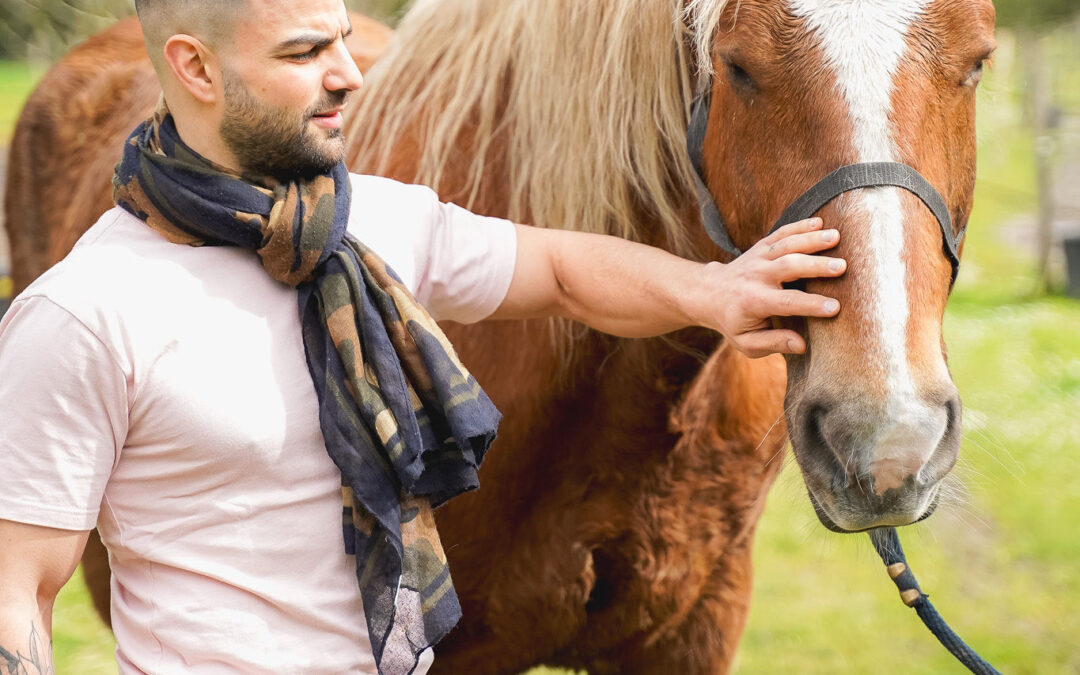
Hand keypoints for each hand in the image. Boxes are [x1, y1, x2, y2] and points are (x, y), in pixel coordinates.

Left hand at [703, 217, 844, 358]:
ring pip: (786, 245)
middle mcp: (756, 276)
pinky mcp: (761, 247)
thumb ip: (773, 342)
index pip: (787, 303)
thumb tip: (802, 345)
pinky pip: (781, 233)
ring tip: (837, 237)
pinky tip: (819, 222)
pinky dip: (799, 226)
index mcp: (754, 302)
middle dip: (816, 266)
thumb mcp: (746, 342)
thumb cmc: (733, 322)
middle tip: (842, 266)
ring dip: (812, 239)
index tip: (835, 307)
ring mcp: (758, 258)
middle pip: (788, 266)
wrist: (709, 294)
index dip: (811, 305)